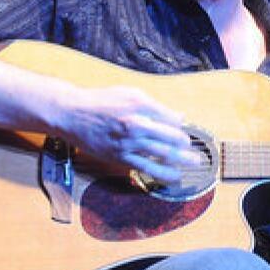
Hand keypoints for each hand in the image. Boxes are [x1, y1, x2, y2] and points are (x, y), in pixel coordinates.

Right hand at [57, 85, 199, 182]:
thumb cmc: (101, 101)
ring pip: (160, 154)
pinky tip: (173, 176)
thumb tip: (177, 116)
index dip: (182, 127)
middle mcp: (135, 124)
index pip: (170, 118)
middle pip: (170, 137)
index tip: (188, 132)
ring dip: (180, 161)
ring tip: (193, 165)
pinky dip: (161, 173)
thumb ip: (154, 105)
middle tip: (197, 152)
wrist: (72, 114)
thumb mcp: (129, 94)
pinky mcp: (119, 157)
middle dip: (186, 146)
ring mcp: (127, 142)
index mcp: (139, 105)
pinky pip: (145, 167)